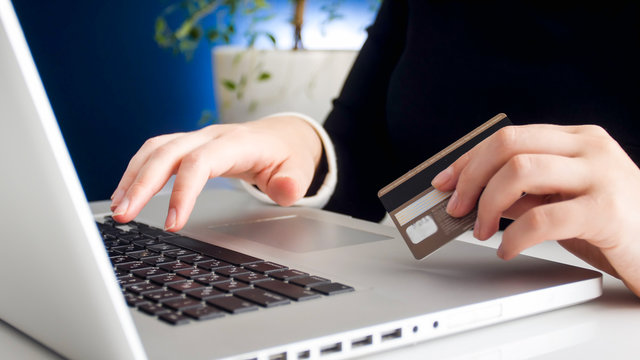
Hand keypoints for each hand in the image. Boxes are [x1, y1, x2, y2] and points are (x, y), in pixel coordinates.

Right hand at [110, 115, 321, 231]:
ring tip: (118, 207)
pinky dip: (138, 171)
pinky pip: (157, 152)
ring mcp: (198, 138)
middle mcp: (211, 136)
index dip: (182, 191)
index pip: (200, 162)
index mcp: (236, 143)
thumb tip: (283, 189)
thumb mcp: (300, 169)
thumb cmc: (288, 154)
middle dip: (142, 184)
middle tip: (123, 215)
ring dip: (132, 177)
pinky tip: (126, 193)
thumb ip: (293, 183)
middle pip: (167, 152)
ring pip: (155, 149)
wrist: (284, 135)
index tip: (171, 223)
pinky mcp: (189, 146)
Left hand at [431, 124, 639, 296]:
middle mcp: (589, 148)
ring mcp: (601, 175)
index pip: (508, 137)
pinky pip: (542, 219)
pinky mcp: (606, 211)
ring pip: (520, 172)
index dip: (468, 159)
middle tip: (456, 208)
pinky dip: (513, 237)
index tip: (444, 181)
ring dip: (487, 204)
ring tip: (481, 230)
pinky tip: (507, 248)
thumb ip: (523, 191)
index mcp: (576, 139)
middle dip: (471, 177)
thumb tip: (470, 195)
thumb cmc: (610, 222)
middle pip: (509, 144)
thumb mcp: (561, 198)